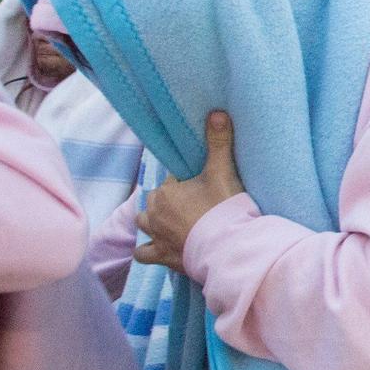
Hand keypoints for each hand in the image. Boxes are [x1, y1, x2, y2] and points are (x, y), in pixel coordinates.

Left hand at [133, 111, 245, 271]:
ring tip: (170, 222)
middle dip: (167, 200)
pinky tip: (157, 247)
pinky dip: (147, 250)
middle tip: (191, 204)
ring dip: (153, 221)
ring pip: (143, 223)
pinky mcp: (161, 257)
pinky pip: (142, 253)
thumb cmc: (223, 209)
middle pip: (155, 200)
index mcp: (165, 191)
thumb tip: (216, 112)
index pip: (172, 180)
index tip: (201, 187)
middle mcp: (154, 213)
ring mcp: (156, 236)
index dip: (186, 182)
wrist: (227, 247)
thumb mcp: (222, 172)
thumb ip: (218, 142)